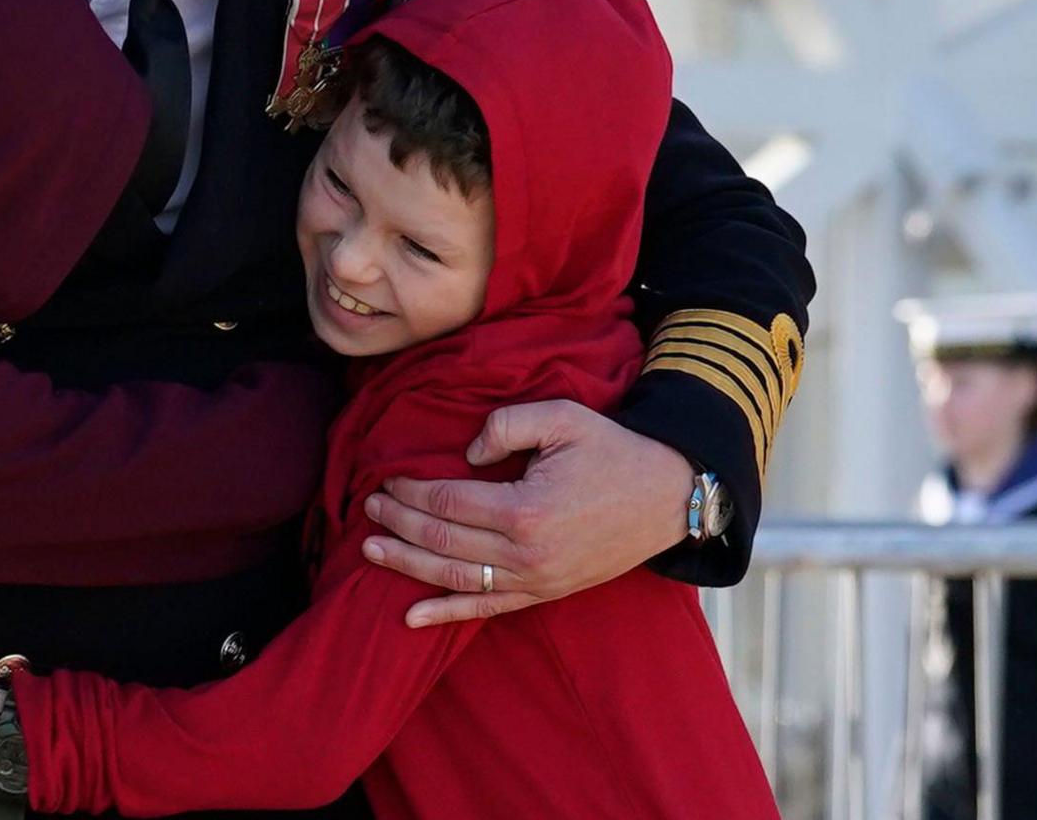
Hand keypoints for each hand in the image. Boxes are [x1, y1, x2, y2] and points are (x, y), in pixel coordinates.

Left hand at [362, 400, 693, 626]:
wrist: (666, 497)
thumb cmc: (612, 451)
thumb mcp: (561, 418)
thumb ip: (505, 425)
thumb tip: (464, 454)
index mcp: (526, 509)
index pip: (448, 503)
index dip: (412, 492)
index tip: (386, 479)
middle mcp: (526, 554)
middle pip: (443, 542)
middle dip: (400, 525)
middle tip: (369, 509)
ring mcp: (535, 581)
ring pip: (455, 579)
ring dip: (408, 566)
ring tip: (371, 551)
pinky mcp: (544, 593)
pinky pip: (486, 610)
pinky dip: (446, 615)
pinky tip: (410, 618)